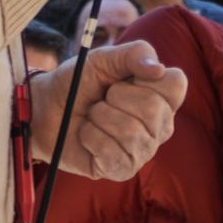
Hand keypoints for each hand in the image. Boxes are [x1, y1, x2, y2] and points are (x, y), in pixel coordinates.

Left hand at [29, 40, 189, 181]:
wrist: (46, 109)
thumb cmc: (78, 83)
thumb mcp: (103, 59)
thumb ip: (134, 54)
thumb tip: (158, 69)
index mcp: (162, 96)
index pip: (176, 84)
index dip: (146, 77)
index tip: (124, 77)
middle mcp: (160, 125)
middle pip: (154, 109)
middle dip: (116, 98)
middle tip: (102, 98)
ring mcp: (143, 150)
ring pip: (131, 133)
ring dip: (100, 117)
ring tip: (92, 116)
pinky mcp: (123, 169)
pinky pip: (113, 153)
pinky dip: (90, 138)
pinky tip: (86, 135)